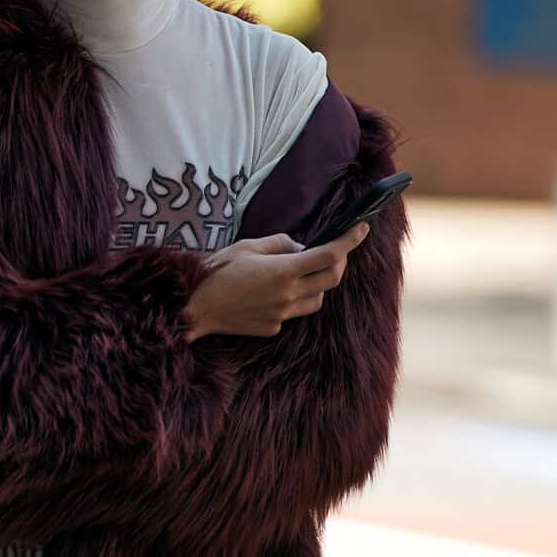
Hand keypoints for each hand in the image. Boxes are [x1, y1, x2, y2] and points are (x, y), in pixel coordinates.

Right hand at [181, 222, 369, 342]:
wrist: (194, 308)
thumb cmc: (216, 272)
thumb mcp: (248, 246)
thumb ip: (281, 244)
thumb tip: (302, 247)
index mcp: (283, 270)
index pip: (329, 254)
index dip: (350, 240)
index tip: (361, 228)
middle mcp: (287, 295)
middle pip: (331, 279)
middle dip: (339, 263)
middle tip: (333, 251)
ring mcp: (281, 315)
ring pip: (317, 300)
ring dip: (318, 285)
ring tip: (302, 274)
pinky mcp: (272, 327)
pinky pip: (294, 313)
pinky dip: (293, 300)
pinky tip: (273, 294)